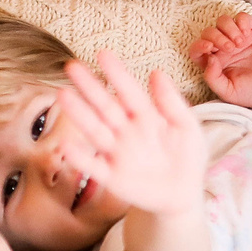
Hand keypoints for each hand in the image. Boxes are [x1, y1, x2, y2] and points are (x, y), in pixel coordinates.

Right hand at [57, 51, 209, 217]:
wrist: (183, 196)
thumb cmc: (186, 158)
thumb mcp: (187, 128)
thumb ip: (173, 103)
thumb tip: (157, 73)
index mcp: (145, 117)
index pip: (129, 92)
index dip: (117, 74)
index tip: (103, 55)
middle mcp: (126, 132)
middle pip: (106, 107)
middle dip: (90, 88)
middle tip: (72, 67)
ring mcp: (117, 153)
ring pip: (96, 131)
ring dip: (80, 115)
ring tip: (63, 95)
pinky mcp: (111, 177)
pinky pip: (94, 167)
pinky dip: (81, 158)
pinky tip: (67, 145)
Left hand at [190, 14, 251, 109]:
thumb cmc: (251, 92)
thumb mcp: (227, 91)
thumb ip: (212, 78)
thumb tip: (208, 58)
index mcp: (214, 63)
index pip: (198, 49)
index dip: (199, 45)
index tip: (208, 48)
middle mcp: (223, 49)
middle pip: (209, 32)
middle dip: (216, 37)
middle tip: (230, 48)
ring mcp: (238, 39)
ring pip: (223, 21)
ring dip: (229, 29)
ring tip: (240, 43)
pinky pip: (242, 17)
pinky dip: (242, 22)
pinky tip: (247, 34)